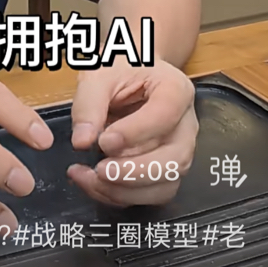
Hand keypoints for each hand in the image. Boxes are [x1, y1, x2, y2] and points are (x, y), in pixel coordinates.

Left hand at [66, 59, 197, 205]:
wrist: (133, 74)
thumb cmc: (121, 70)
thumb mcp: (100, 74)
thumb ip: (89, 104)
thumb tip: (82, 141)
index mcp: (175, 90)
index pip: (165, 114)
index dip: (135, 132)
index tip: (104, 140)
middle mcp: (186, 124)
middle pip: (175, 158)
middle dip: (134, 172)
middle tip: (99, 170)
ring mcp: (179, 150)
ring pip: (166, 184)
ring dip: (126, 190)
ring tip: (89, 178)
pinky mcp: (166, 171)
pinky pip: (152, 194)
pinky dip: (123, 196)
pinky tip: (95, 184)